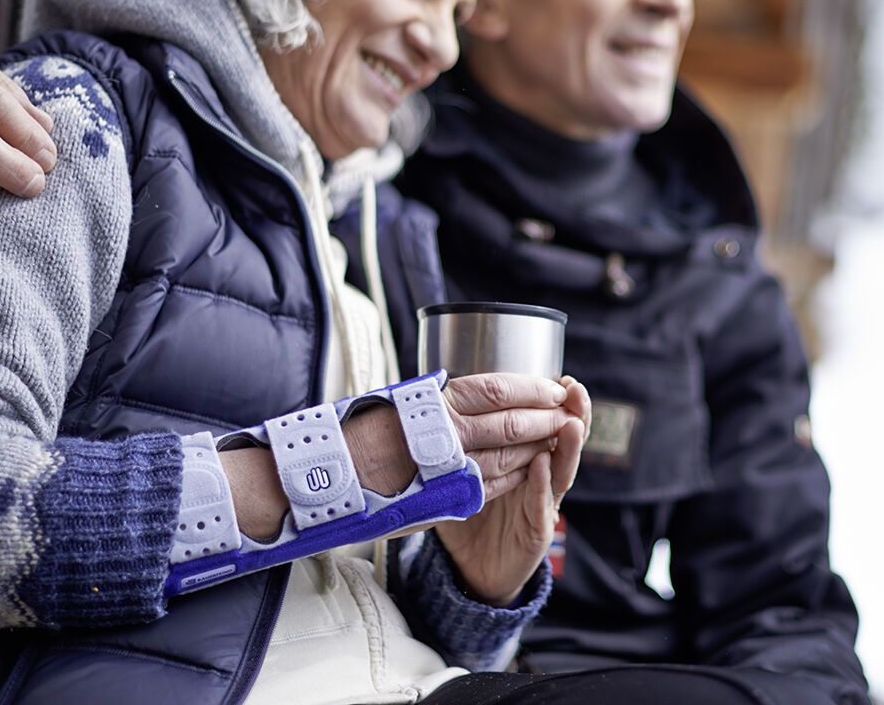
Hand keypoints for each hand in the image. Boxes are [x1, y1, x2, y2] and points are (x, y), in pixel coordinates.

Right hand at [220, 374, 581, 544]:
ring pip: (504, 452)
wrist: (318, 481)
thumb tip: (460, 390)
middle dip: (542, 415)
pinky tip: (529, 467)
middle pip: (508, 420)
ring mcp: (443, 468)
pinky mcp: (440, 498)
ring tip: (555, 435)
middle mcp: (441, 432)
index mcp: (430, 402)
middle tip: (565, 409)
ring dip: (535, 444)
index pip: (494, 389)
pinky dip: (514, 473)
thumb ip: (431, 401)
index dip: (529, 387)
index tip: (551, 385)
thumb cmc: (352, 436)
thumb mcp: (394, 403)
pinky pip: (489, 484)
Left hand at [436, 375, 590, 605]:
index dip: (554, 401)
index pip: (548, 423)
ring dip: (567, 446)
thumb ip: (467, 439)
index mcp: (529, 458)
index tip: (558, 378)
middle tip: (573, 389)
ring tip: (572, 421)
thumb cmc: (472, 511)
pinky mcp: (536, 533)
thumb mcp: (468, 469)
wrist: (473, 566)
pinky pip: (541, 506)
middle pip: (563, 441)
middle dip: (571, 413)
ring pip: (561, 471)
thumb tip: (439, 399)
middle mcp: (541, 478)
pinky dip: (542, 484)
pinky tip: (544, 463)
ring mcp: (541, 505)